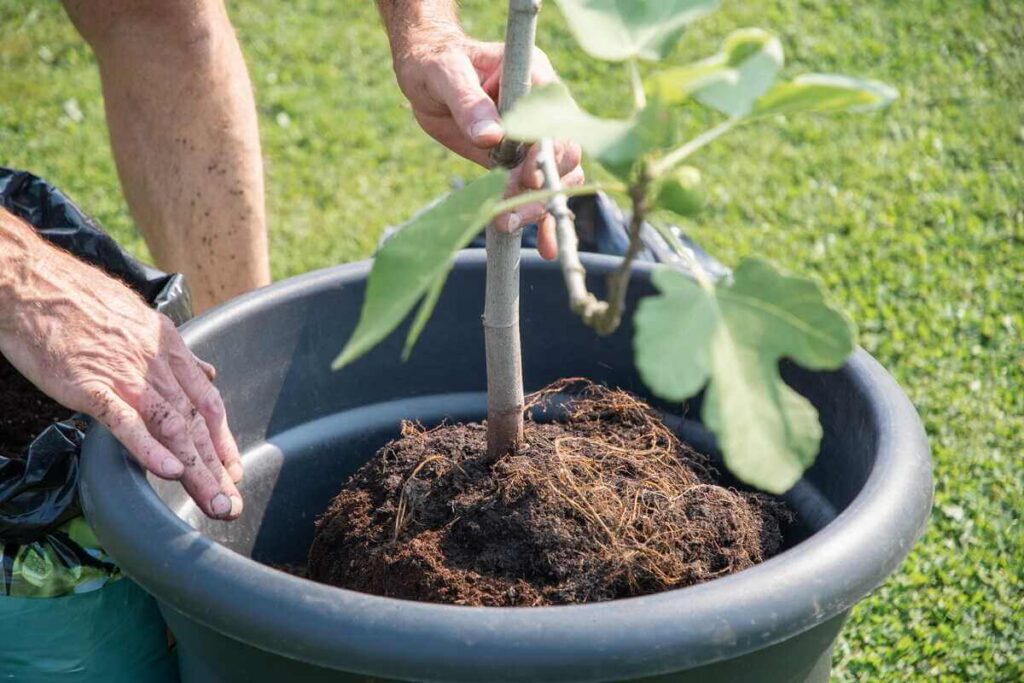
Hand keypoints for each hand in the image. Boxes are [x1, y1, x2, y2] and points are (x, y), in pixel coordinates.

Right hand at [0, 241, 243, 519]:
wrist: (33, 284)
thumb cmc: (80, 301)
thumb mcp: (142, 321)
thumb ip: (176, 354)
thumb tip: (208, 372)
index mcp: (169, 350)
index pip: (207, 403)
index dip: (222, 440)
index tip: (233, 471)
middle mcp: (156, 365)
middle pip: (196, 424)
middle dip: (216, 467)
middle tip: (231, 504)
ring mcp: (126, 377)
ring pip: (172, 428)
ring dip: (196, 469)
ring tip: (213, 501)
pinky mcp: (91, 387)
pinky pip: (126, 422)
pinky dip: (149, 447)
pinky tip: (168, 472)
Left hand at [392, 32, 582, 259]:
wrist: (427, 74)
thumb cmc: (437, 62)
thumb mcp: (446, 74)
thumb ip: (468, 101)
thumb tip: (491, 136)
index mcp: (535, 81)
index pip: (556, 121)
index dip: (546, 152)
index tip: (527, 176)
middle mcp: (543, 113)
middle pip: (563, 157)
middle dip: (541, 189)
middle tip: (509, 211)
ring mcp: (533, 141)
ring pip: (554, 181)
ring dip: (537, 208)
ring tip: (506, 223)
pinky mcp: (518, 163)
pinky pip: (537, 193)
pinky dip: (541, 219)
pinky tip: (543, 246)